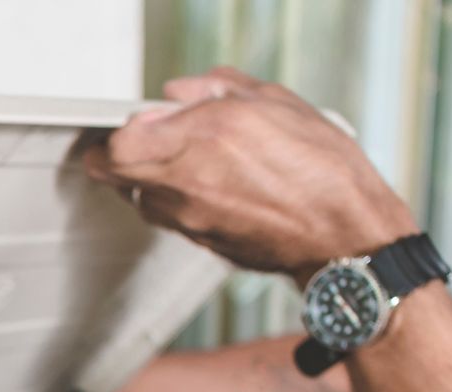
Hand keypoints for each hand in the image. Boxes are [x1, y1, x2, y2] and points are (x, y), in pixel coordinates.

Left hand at [85, 67, 417, 281]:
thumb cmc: (322, 171)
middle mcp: (186, 180)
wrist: (342, 235)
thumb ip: (217, 89)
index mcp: (203, 136)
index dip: (120, 127)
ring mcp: (187, 217)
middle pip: (109, 172)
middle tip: (140, 140)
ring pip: (136, 196)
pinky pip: (167, 217)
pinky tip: (209, 188)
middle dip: (116, 154)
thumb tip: (179, 92)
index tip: (136, 119)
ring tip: (185, 163)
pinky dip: (175, 201)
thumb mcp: (275, 103)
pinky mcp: (196, 241)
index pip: (119, 139)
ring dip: (147, 179)